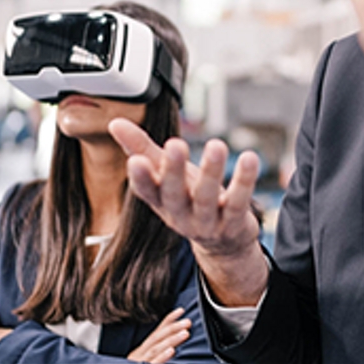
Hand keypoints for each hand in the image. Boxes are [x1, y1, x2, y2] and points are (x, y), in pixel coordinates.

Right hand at [109, 120, 269, 305]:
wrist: (223, 241)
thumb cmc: (189, 196)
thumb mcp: (164, 173)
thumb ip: (140, 147)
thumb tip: (114, 122)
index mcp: (160, 200)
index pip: (146, 190)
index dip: (140, 177)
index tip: (135, 160)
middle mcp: (180, 215)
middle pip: (174, 194)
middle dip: (173, 171)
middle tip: (175, 144)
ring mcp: (207, 222)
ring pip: (207, 198)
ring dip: (211, 172)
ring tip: (216, 145)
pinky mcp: (233, 223)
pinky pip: (238, 202)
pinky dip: (244, 181)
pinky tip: (249, 158)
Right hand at [127, 307, 191, 363]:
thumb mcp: (143, 363)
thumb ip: (156, 353)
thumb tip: (173, 345)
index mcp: (141, 351)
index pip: (156, 332)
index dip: (169, 320)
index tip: (181, 310)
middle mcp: (140, 355)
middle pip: (157, 338)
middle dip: (174, 328)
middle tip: (188, 322)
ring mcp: (140, 363)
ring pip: (157, 349)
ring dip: (172, 340)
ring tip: (185, 333)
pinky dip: (162, 357)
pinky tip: (171, 351)